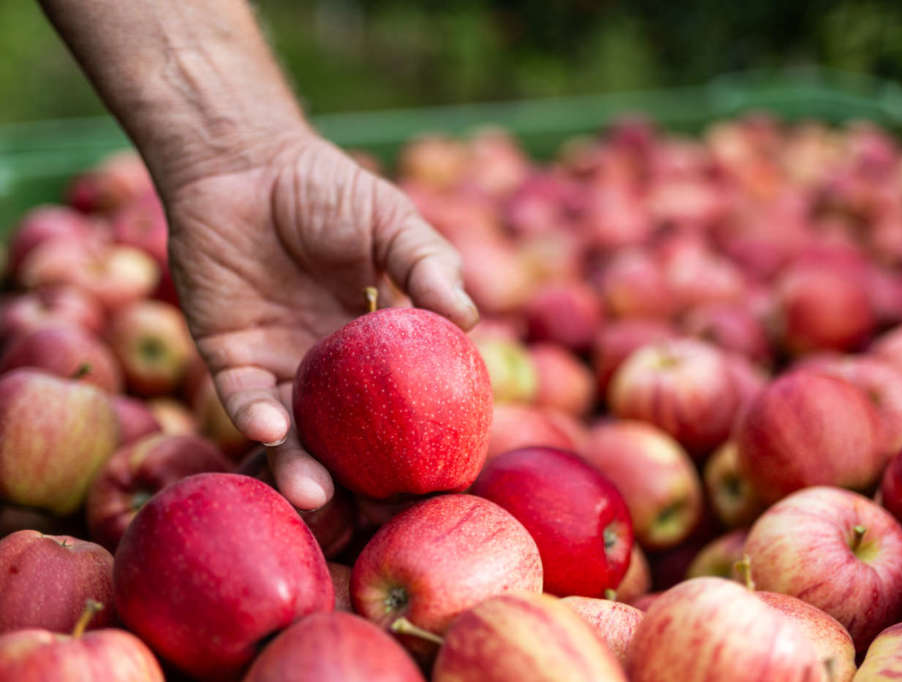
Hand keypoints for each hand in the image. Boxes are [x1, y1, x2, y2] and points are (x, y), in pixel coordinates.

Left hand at [164, 131, 477, 509]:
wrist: (243, 161)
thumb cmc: (325, 188)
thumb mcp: (392, 222)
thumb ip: (429, 265)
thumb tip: (470, 319)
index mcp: (374, 346)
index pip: (402, 404)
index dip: (422, 440)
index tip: (444, 477)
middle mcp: (329, 368)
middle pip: (346, 436)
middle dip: (359, 477)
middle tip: (380, 512)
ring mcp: (279, 366)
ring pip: (292, 431)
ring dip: (300, 466)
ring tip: (317, 493)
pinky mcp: (227, 356)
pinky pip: (241, 396)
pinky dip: (254, 415)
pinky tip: (274, 426)